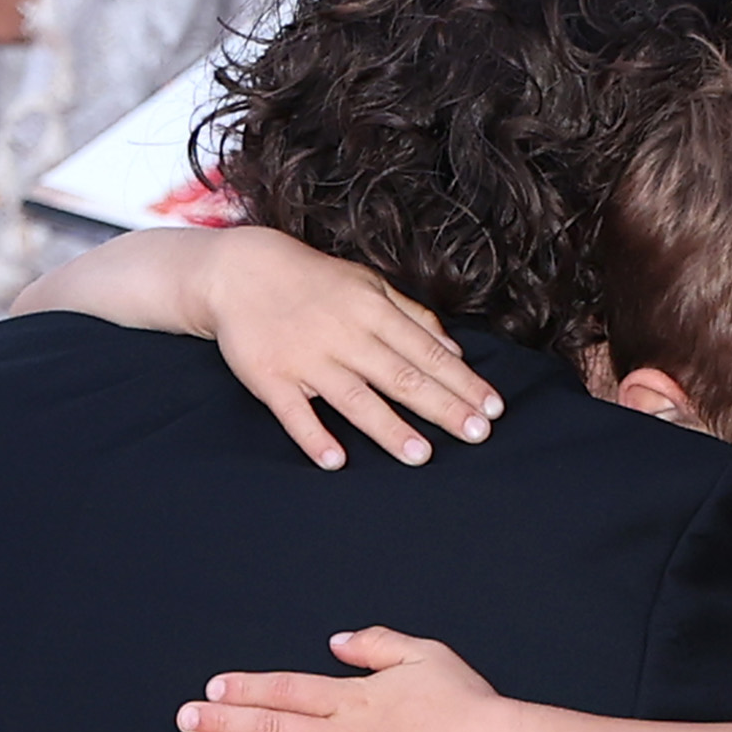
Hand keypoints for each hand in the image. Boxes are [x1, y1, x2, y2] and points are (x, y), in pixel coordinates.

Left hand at [174, 626, 514, 731]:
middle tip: (184, 721)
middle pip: (268, 729)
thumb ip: (376, 644)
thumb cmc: (465, 704)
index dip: (246, 689)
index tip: (213, 689)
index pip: (285, 690)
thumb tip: (336, 641)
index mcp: (351, 699)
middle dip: (221, 724)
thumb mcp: (423, 654)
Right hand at [193, 229, 499, 466]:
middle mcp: (344, 335)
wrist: (240, 271)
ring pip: (354, 398)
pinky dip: (314, 436)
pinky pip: (293, 413)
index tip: (492, 407)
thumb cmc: (314, 282)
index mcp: (372, 310)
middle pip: (401, 377)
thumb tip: (455, 352)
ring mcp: (306, 358)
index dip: (462, 381)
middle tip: (477, 435)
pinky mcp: (270, 378)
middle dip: (443, 407)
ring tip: (421, 455)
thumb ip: (413, 317)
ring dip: (389, 428)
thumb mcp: (368, 285)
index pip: (427, 353)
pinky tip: (336, 461)